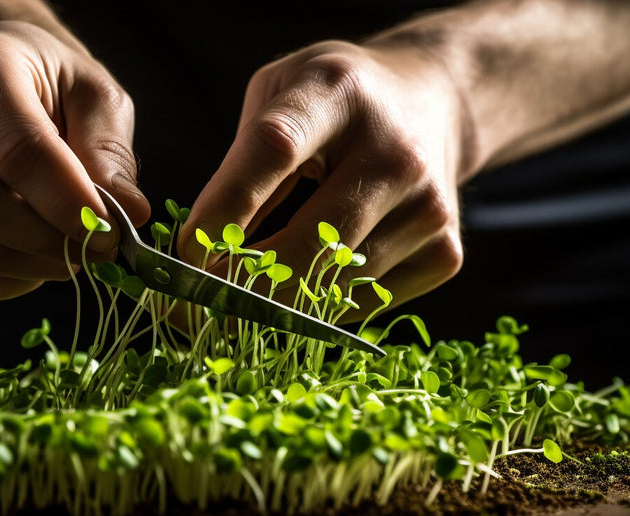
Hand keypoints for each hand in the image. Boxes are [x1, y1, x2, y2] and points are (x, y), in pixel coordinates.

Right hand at [0, 21, 148, 299]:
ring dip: (41, 264)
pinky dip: (18, 277)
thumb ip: (110, 152)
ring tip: (76, 246)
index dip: (69, 201)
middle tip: (101, 247)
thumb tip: (128, 213)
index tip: (112, 229)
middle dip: (53, 240)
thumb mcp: (94, 95)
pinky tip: (38, 251)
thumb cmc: (47, 87)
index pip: (16, 151)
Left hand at [178, 40, 468, 321]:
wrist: (432, 101)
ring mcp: (428, 205)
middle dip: (241, 286)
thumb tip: (202, 255)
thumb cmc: (331, 103)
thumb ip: (241, 164)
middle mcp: (394, 150)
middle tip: (194, 304)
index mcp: (336, 94)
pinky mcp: (446, 251)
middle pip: (309, 244)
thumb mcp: (278, 97)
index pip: (274, 152)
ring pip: (332, 288)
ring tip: (239, 296)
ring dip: (274, 304)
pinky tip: (306, 282)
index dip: (223, 210)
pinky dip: (321, 308)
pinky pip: (363, 305)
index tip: (184, 253)